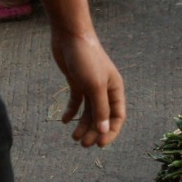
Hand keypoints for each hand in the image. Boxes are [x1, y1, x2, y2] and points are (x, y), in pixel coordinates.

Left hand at [52, 31, 125, 147]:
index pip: (117, 116)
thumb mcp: (94, 86)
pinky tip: (64, 121)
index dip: (111, 131)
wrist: (70, 37)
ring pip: (88, 112)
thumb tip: (104, 131)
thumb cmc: (87, 59)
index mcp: (115, 89)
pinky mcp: (77, 82)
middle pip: (102, 117)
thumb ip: (100, 109)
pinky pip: (76, 102)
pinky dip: (71, 112)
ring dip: (82, 125)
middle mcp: (104, 89)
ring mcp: (90, 86)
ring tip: (73, 137)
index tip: (99, 144)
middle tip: (82, 144)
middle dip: (94, 131)